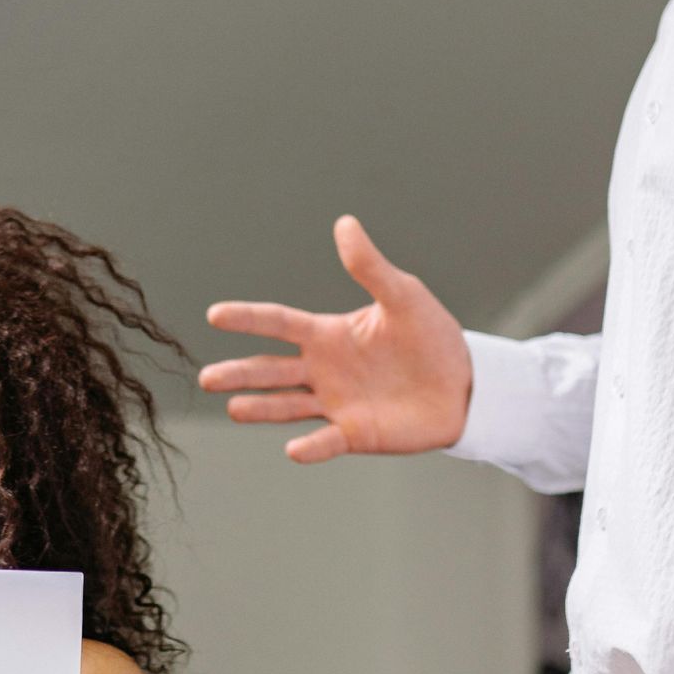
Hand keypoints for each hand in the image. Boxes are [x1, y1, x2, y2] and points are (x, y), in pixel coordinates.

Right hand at [200, 214, 472, 462]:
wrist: (465, 385)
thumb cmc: (431, 336)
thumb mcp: (403, 296)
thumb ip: (370, 266)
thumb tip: (345, 224)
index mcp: (327, 334)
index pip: (278, 323)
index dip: (247, 319)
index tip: (214, 314)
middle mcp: (322, 370)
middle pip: (270, 369)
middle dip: (239, 373)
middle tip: (208, 378)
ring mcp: (335, 403)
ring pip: (286, 406)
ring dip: (260, 408)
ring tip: (233, 409)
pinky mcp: (354, 434)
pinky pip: (326, 441)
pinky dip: (309, 447)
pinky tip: (293, 449)